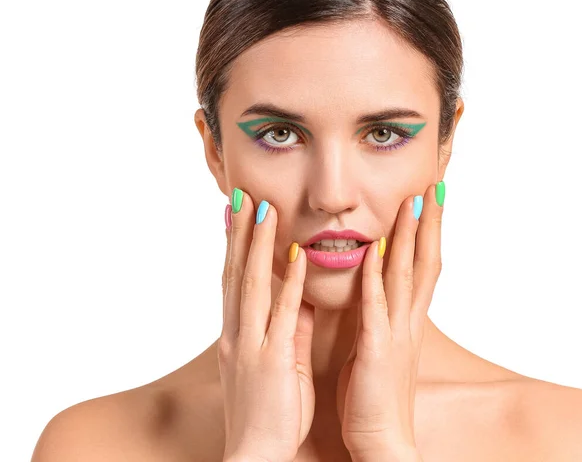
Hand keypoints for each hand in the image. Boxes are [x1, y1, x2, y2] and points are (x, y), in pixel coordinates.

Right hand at [219, 188, 315, 461]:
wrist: (256, 455)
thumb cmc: (266, 413)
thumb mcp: (275, 364)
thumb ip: (285, 329)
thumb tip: (296, 299)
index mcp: (238, 335)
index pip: (234, 281)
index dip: (235, 247)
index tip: (237, 216)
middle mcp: (238, 333)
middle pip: (235, 273)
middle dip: (239, 234)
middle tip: (241, 197)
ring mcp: (251, 344)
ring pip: (251, 285)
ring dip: (256, 245)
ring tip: (262, 210)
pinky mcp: (271, 359)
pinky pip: (280, 315)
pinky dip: (287, 283)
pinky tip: (294, 256)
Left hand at [336, 181, 444, 459]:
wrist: (380, 440)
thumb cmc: (373, 394)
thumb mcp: (377, 347)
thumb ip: (378, 316)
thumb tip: (372, 288)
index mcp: (405, 322)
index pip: (421, 268)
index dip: (427, 234)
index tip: (428, 202)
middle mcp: (406, 322)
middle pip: (424, 263)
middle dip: (428, 225)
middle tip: (433, 188)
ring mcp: (394, 334)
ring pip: (406, 277)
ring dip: (409, 239)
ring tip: (413, 203)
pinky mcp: (375, 350)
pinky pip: (376, 307)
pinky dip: (376, 278)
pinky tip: (377, 251)